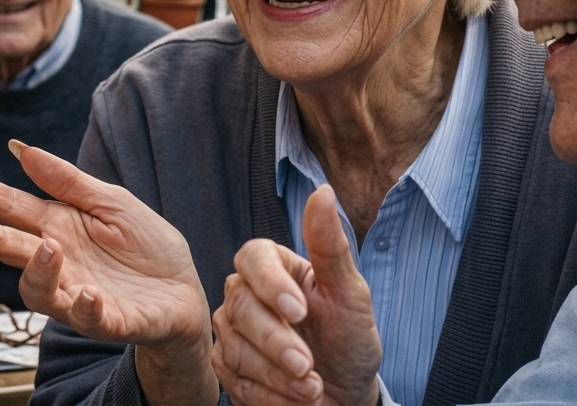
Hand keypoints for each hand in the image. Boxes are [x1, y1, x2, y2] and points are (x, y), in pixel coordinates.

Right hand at [0, 140, 216, 403]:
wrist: (184, 289)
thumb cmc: (144, 244)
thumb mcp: (110, 200)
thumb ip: (66, 180)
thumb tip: (20, 148)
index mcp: (58, 227)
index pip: (13, 209)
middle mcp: (61, 262)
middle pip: (19, 251)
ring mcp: (80, 293)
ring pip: (43, 292)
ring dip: (39, 273)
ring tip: (47, 250)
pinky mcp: (110, 320)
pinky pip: (91, 319)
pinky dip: (86, 308)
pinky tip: (89, 293)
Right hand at [212, 185, 382, 405]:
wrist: (347, 395)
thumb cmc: (350, 340)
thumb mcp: (351, 295)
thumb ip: (331, 246)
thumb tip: (323, 190)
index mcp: (276, 267)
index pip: (253, 256)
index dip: (270, 283)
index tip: (299, 312)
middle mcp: (246, 293)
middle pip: (240, 306)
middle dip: (277, 342)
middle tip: (310, 367)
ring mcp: (231, 331)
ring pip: (234, 347)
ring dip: (277, 376)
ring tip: (312, 387)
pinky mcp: (225, 367)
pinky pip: (232, 381)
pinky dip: (269, 396)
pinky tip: (295, 399)